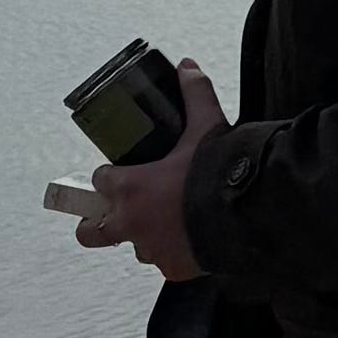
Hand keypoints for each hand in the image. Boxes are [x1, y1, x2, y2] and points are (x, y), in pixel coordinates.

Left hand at [73, 59, 227, 280]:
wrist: (246, 213)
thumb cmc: (217, 173)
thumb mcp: (206, 127)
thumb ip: (194, 96)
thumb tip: (188, 68)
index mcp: (129, 188)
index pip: (100, 180)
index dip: (110, 175)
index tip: (121, 172)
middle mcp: (131, 223)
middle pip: (91, 231)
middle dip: (92, 224)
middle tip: (107, 216)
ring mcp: (151, 249)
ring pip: (136, 246)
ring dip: (144, 236)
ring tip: (170, 224)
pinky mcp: (173, 269)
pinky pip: (166, 263)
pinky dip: (176, 253)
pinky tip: (193, 240)